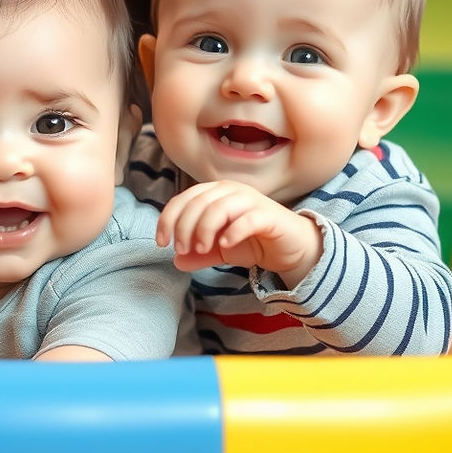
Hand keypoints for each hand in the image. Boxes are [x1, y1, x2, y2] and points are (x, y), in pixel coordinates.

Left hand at [156, 181, 322, 287]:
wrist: (290, 248)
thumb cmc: (252, 241)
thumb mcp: (218, 250)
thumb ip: (198, 254)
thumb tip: (176, 261)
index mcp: (214, 193)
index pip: (183, 199)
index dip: (168, 219)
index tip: (162, 242)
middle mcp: (231, 191)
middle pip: (197, 202)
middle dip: (184, 227)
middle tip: (182, 250)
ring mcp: (250, 201)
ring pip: (219, 207)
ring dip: (204, 229)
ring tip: (201, 249)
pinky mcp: (268, 216)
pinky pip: (247, 219)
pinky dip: (232, 232)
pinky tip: (225, 245)